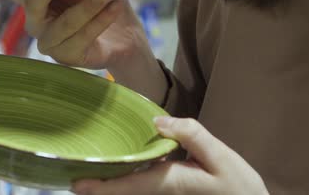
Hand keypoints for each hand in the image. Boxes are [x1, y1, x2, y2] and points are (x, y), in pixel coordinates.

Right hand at [0, 0, 148, 69]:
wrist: (126, 36)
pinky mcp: (68, 57)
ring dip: (85, 8)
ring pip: (63, 25)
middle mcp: (37, 20)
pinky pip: (83, 37)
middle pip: (30, 4)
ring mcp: (51, 41)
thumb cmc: (103, 2)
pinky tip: (115, 7)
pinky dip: (100, 21)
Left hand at [72, 117, 268, 194]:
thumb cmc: (238, 184)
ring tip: (88, 166)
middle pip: (125, 188)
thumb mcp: (221, 156)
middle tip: (71, 173)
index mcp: (171, 182)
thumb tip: (157, 120)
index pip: (130, 186)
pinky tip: (121, 161)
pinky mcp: (169, 187)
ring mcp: (165, 192)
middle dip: (98, 184)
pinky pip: (142, 181)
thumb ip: (192, 135)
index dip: (102, 188)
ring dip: (110, 179)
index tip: (76, 185)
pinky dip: (128, 173)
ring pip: (132, 185)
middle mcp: (162, 191)